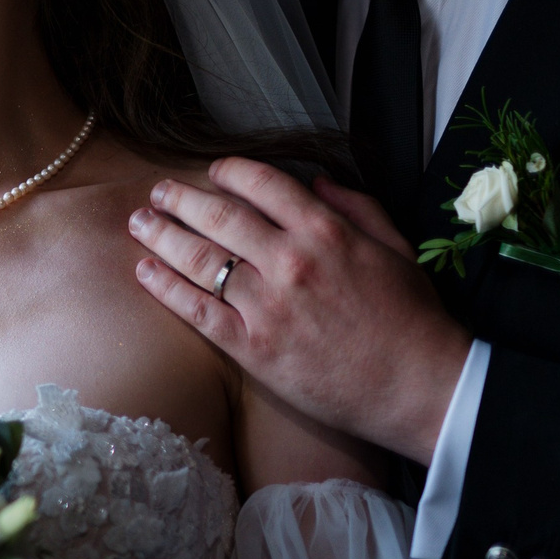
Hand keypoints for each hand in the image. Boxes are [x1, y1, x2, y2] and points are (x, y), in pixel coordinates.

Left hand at [128, 159, 471, 462]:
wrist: (420, 387)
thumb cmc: (413, 319)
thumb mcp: (396, 249)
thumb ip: (357, 209)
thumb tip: (316, 181)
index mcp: (327, 232)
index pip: (263, 184)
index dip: (229, 171)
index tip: (211, 171)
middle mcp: (291, 261)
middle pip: (219, 216)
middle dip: (180, 198)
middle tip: (157, 192)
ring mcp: (268, 305)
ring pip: (199, 258)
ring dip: (161, 235)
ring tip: (139, 222)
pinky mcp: (253, 348)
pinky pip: (196, 310)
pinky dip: (164, 287)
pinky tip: (144, 272)